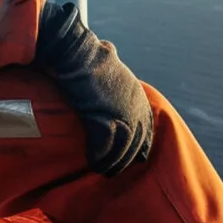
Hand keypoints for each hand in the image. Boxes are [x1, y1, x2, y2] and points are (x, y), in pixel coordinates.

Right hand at [34, 1, 152, 176]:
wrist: (76, 52)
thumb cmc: (86, 53)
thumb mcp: (108, 58)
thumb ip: (113, 65)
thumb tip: (109, 51)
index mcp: (138, 95)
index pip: (145, 127)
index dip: (139, 144)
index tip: (134, 157)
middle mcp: (136, 107)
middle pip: (135, 142)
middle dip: (125, 159)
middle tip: (114, 170)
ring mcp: (123, 115)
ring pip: (121, 148)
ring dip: (111, 162)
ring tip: (102, 170)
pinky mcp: (105, 120)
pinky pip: (103, 147)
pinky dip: (98, 157)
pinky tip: (92, 162)